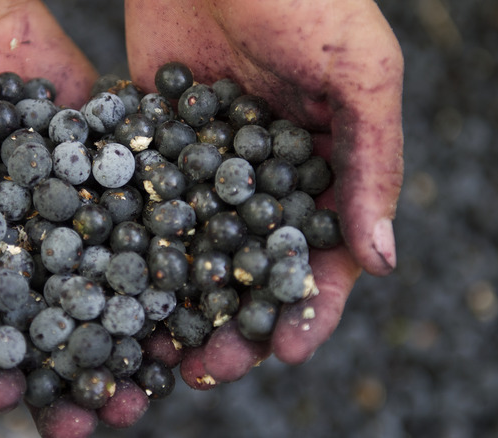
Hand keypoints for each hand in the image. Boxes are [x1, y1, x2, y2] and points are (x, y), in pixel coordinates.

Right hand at [0, 0, 147, 434]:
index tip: (17, 404)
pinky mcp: (123, 190)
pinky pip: (150, 232)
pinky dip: (172, 264)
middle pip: (66, 339)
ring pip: (118, 298)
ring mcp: (86, 231)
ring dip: (143, 339)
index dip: (1, 382)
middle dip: (89, 380)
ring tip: (168, 372)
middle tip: (116, 414)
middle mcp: (40, 266)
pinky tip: (193, 293)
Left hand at [126, 0, 403, 383]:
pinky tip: (116, 287)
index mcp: (326, 170)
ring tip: (161, 348)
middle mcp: (267, 179)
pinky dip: (135, 251)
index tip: (288, 352)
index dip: (310, 307)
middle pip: (253, 267)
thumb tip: (382, 261)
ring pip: (197, 251)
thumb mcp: (360, 73)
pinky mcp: (155, 146)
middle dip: (238, 321)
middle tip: (210, 367)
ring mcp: (208, 167)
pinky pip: (146, 207)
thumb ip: (374, 161)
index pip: (325, 256)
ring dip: (182, 301)